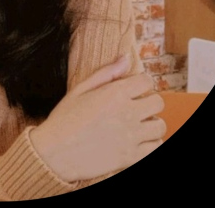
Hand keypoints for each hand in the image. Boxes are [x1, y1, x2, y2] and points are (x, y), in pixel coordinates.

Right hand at [29, 55, 165, 182]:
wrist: (54, 153)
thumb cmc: (64, 119)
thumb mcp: (80, 89)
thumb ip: (106, 73)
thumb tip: (126, 57)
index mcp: (115, 93)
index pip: (147, 81)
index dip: (141, 83)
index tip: (133, 89)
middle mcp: (127, 113)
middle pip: (158, 102)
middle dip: (148, 102)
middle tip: (135, 107)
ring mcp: (131, 137)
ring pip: (160, 126)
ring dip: (150, 124)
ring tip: (136, 126)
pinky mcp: (131, 157)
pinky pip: (156, 148)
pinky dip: (150, 144)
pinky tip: (137, 142)